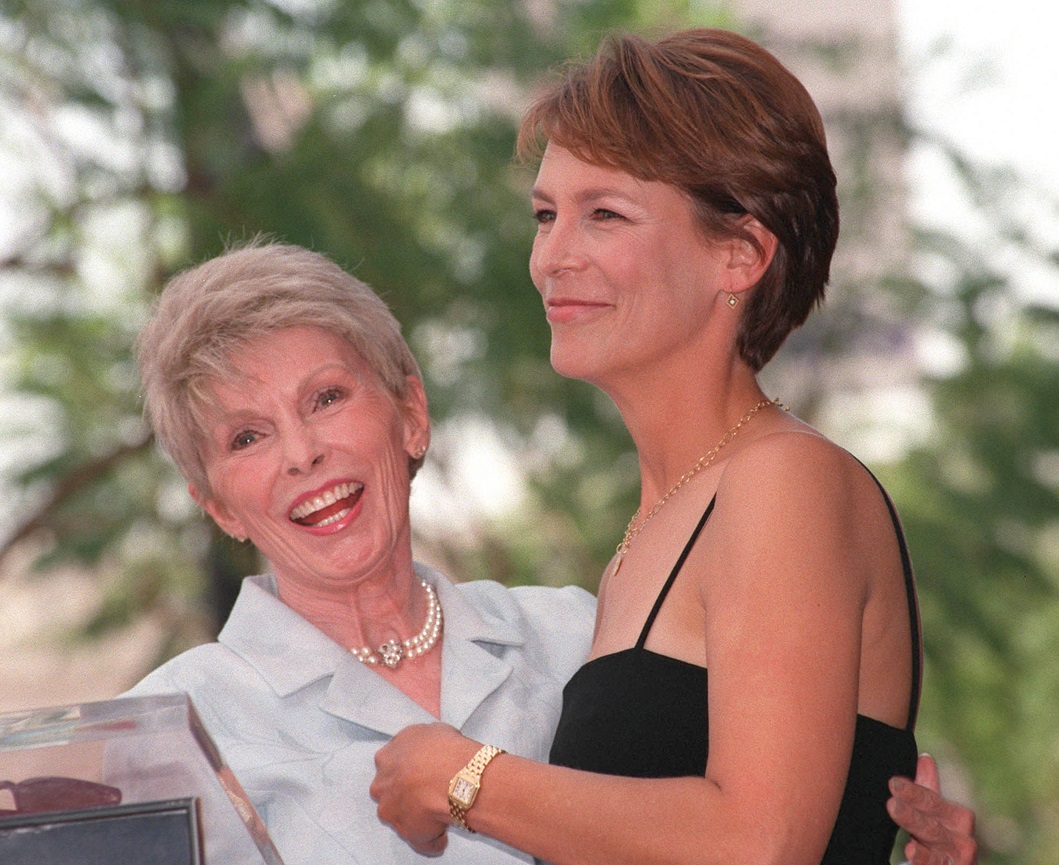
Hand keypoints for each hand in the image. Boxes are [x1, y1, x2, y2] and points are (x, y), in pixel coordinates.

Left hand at [371, 723, 479, 855]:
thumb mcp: (432, 730)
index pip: (389, 765)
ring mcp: (391, 810)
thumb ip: (419, 741)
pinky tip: (444, 835)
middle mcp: (382, 784)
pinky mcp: (406, 832)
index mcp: (386, 758)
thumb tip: (425, 745)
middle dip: (404, 792)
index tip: (419, 770)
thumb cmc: (447, 751)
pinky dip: (431, 840)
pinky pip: (420, 839)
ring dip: (415, 815)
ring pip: (400, 815)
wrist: (457, 779)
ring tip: (438, 812)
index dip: (406, 768)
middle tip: (427, 790)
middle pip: (389, 790)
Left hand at [887, 754, 977, 864]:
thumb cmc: (940, 837)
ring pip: (932, 849)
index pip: (932, 801)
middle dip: (911, 814)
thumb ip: (928, 788)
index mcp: (959, 817)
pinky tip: (909, 851)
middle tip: (891, 802)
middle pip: (930, 825)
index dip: (913, 792)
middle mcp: (962, 839)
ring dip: (915, 835)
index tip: (893, 783)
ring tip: (899, 822)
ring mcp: (957, 860)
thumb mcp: (935, 813)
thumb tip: (924, 758)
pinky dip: (922, 859)